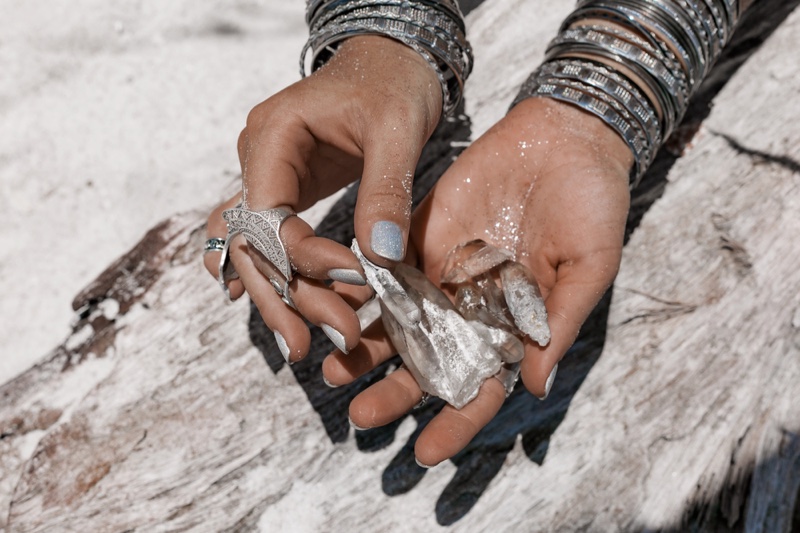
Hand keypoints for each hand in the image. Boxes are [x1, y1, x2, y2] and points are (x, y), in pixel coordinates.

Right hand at [204, 35, 442, 360]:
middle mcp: (257, 161)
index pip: (269, 215)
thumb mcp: (398, 128)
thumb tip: (380, 259)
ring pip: (254, 252)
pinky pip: (270, 243)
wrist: (391, 60)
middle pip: (250, 244)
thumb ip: (385, 189)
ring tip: (304, 345)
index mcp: (272, 136)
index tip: (356, 282)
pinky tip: (285, 313)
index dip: (305, 258)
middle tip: (316, 342)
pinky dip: (278, 278)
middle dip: (284, 296)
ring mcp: (267, 178)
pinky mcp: (287, 192)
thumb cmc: (394, 82)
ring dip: (278, 298)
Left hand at [322, 97, 632, 465]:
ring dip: (366, 348)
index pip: (481, 386)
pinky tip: (335, 307)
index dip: (456, 422)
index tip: (426, 452)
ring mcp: (444, 273)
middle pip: (429, 363)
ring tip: (332, 372)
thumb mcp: (587, 266)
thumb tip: (533, 384)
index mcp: (513, 327)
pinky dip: (363, 290)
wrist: (565, 139)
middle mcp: (473, 308)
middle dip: (397, 392)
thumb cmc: (592, 206)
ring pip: (399, 322)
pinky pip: (387, 269)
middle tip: (361, 414)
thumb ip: (558, 323)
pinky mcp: (422, 236)